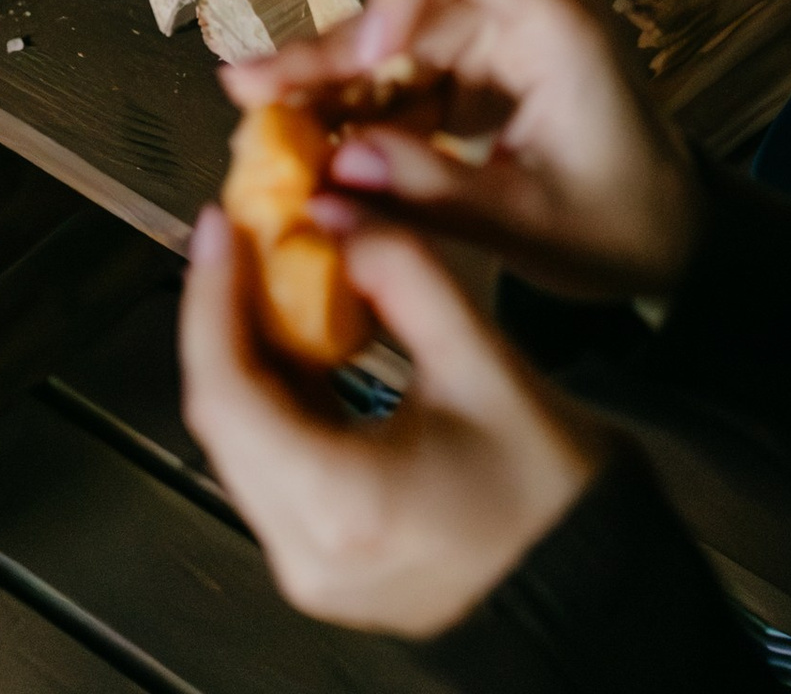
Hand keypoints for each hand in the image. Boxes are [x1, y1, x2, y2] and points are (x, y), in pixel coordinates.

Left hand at [180, 205, 602, 639]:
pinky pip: (267, 472)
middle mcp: (305, 551)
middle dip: (220, 318)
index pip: (228, 393)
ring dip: (243, 357)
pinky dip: (271, 401)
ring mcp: (306, 570)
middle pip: (222, 421)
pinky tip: (293, 339)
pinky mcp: (319, 567)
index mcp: (341, 503)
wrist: (581, 572)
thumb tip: (337, 217)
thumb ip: (406, 274)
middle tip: (236, 237)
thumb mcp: (480, 358)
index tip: (216, 227)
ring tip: (261, 273)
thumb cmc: (547, 484)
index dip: (209, 300)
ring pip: (238, 446)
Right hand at [222, 0, 702, 303]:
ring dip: (332, 75)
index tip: (368, 53)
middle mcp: (521, 16)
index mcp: (557, 24)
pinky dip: (359, 107)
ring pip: (398, 37)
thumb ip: (431, 197)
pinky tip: (302, 135)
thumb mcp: (529, 226)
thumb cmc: (624, 228)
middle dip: (336, 42)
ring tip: (253, 108)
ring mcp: (498, 44)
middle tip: (249, 87)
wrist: (677, 246)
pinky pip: (405, 77)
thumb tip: (328, 177)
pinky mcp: (479, 78)